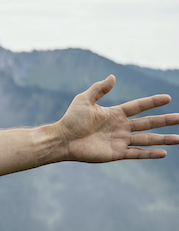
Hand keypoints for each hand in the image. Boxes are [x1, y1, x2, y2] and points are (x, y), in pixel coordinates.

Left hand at [57, 75, 178, 162]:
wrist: (62, 139)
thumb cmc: (71, 119)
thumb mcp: (84, 100)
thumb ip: (99, 89)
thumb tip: (113, 77)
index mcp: (115, 114)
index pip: (139, 106)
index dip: (153, 102)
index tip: (168, 98)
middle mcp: (120, 127)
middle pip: (148, 123)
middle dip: (165, 121)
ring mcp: (120, 141)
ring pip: (147, 139)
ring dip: (163, 139)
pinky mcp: (116, 153)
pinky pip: (137, 153)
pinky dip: (150, 154)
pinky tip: (163, 153)